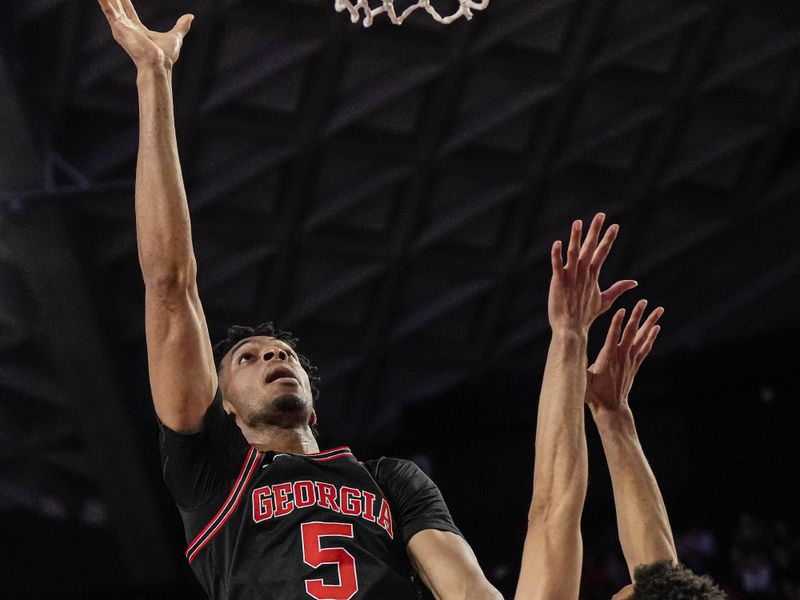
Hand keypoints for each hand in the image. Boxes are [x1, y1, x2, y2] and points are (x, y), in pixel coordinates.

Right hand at [98, 0, 192, 69]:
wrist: (158, 64)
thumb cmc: (165, 56)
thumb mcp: (175, 36)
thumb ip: (181, 26)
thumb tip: (190, 17)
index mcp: (138, 30)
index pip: (129, 12)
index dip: (125, 2)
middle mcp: (127, 29)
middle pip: (118, 8)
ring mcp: (122, 29)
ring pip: (111, 8)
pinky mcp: (119, 28)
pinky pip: (109, 11)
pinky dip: (104, 2)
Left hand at [548, 213, 636, 333]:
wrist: (571, 329)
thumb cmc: (586, 315)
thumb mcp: (605, 301)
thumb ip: (618, 289)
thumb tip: (635, 282)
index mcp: (592, 275)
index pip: (602, 253)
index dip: (608, 239)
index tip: (615, 225)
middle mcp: (583, 273)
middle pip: (591, 248)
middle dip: (596, 231)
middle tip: (600, 215)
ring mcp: (571, 277)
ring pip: (574, 253)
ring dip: (576, 238)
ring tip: (578, 222)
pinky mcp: (558, 282)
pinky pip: (557, 266)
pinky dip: (557, 255)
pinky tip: (557, 243)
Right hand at [585, 299, 662, 413]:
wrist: (611, 407)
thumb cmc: (593, 393)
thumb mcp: (582, 379)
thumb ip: (578, 366)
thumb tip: (565, 357)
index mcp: (607, 358)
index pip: (613, 337)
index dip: (617, 323)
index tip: (622, 309)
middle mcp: (621, 357)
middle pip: (631, 332)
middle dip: (637, 315)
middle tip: (643, 301)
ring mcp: (630, 360)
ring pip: (642, 337)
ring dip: (650, 322)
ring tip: (658, 309)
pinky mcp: (635, 364)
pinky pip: (645, 348)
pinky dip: (651, 337)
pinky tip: (656, 327)